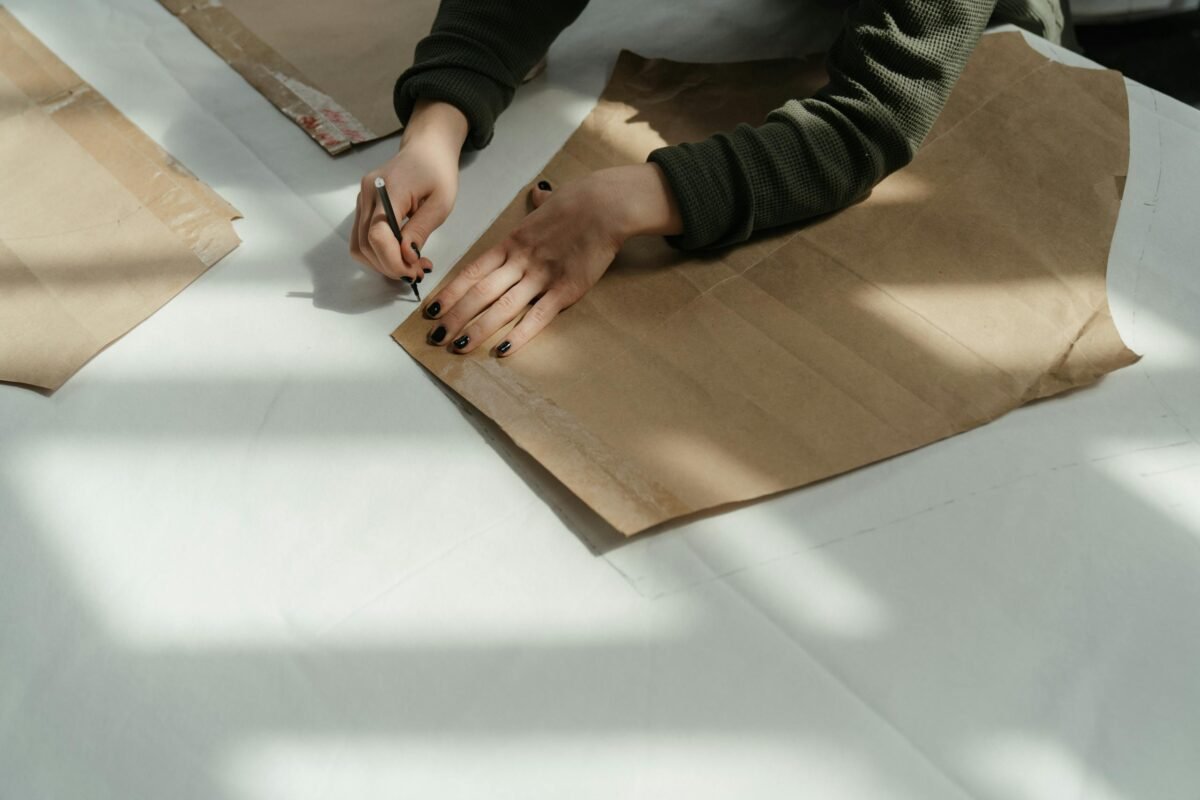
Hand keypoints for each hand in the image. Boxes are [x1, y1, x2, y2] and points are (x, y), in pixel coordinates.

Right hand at [351, 100, 468, 282]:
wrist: (426, 148)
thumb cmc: (438, 172)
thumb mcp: (441, 203)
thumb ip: (421, 229)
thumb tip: (407, 257)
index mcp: (387, 189)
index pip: (377, 234)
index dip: (392, 260)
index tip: (414, 272)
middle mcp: (368, 194)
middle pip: (364, 244)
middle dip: (390, 266)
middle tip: (417, 273)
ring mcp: (362, 200)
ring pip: (359, 245)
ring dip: (383, 263)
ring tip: (412, 265)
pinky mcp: (364, 206)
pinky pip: (363, 238)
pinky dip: (379, 253)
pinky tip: (401, 254)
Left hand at [424, 163, 682, 356]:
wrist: (606, 205)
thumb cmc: (578, 201)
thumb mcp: (548, 202)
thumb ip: (538, 205)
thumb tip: (538, 193)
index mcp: (512, 242)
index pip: (472, 271)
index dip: (450, 292)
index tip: (431, 309)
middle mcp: (520, 261)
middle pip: (480, 293)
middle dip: (455, 317)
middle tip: (436, 337)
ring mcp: (542, 277)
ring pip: (502, 307)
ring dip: (477, 329)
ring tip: (458, 347)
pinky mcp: (566, 290)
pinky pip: (538, 317)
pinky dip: (519, 335)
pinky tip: (503, 350)